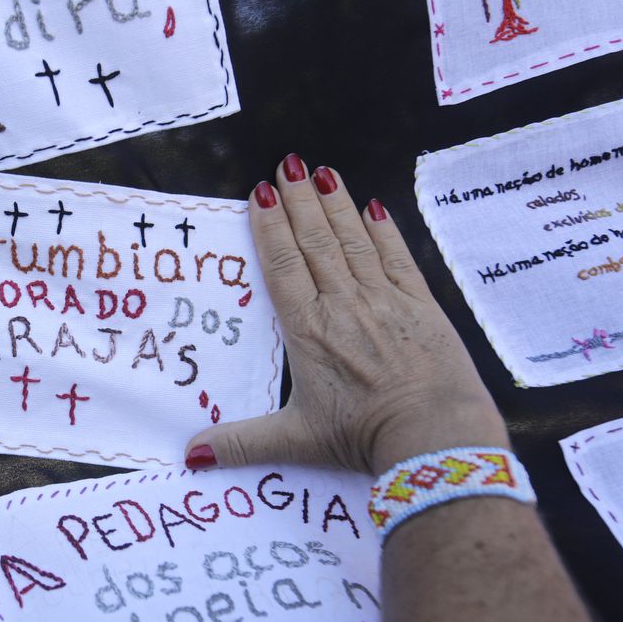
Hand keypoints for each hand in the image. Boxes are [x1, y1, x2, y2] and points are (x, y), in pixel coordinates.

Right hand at [183, 154, 506, 475]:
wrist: (433, 436)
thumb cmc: (363, 438)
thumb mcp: (296, 440)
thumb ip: (241, 443)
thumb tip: (189, 456)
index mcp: (309, 332)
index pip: (284, 268)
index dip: (271, 228)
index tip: (262, 194)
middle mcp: (344, 306)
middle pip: (317, 244)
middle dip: (299, 202)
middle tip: (287, 165)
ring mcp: (385, 301)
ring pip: (354, 242)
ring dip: (336, 205)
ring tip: (321, 173)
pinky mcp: (421, 306)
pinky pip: (397, 258)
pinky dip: (384, 230)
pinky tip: (373, 206)